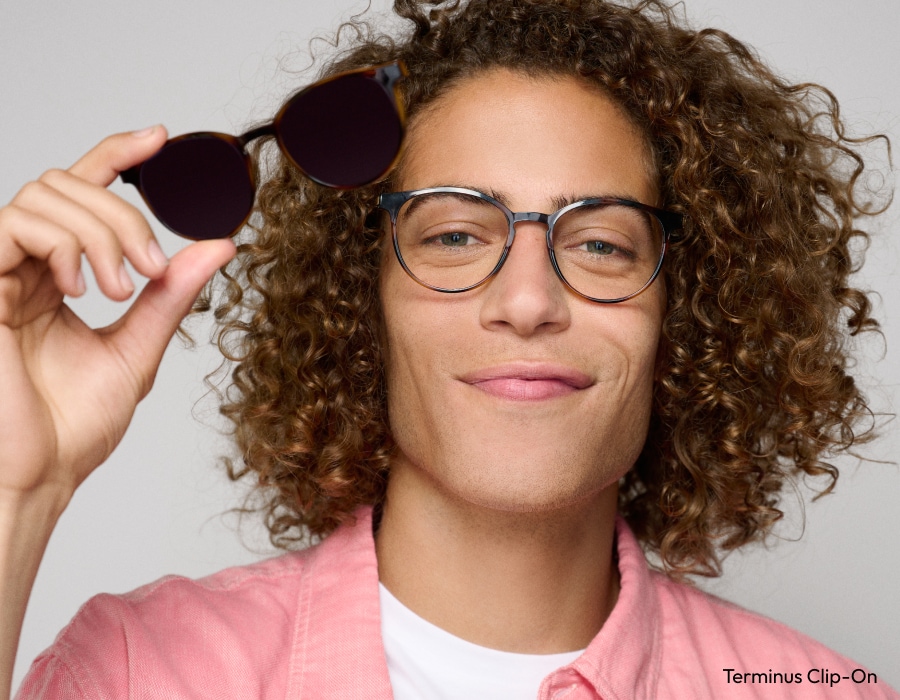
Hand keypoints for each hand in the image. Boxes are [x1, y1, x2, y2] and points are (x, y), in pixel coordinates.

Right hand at [0, 127, 236, 503]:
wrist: (37, 475)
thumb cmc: (74, 426)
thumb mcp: (136, 349)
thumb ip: (170, 295)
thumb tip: (218, 246)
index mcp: (56, 277)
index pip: (80, 195)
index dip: (115, 156)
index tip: (159, 137)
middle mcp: (23, 267)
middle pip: (67, 184)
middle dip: (123, 214)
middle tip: (151, 270)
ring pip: (46, 194)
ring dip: (102, 232)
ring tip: (121, 289)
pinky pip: (16, 223)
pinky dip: (64, 244)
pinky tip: (83, 289)